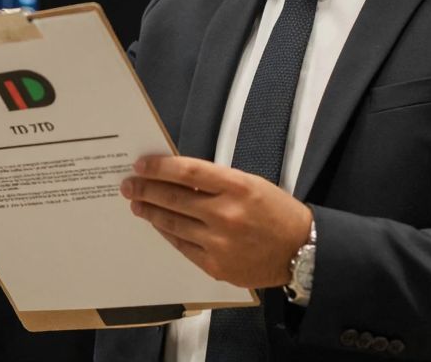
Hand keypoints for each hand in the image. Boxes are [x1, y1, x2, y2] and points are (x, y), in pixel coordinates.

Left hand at [120, 156, 311, 288]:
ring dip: (150, 212)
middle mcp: (226, 214)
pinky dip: (167, 233)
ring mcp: (219, 243)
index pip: (187, 172)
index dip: (159, 167)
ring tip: (137, 203)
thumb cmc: (277, 213)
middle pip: (173, 198)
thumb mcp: (251, 185)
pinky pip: (182, 246)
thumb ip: (216, 182)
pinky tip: (158, 224)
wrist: (302, 251)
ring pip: (173, 223)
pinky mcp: (216, 265)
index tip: (141, 164)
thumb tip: (177, 177)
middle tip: (129, 185)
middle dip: (146, 190)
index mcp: (237, 187)